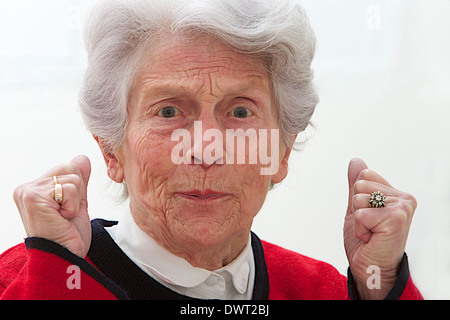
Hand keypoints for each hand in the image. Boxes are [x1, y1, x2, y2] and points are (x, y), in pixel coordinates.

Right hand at [13, 155, 91, 257]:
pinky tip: (61, 219)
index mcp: (34, 188)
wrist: (64, 259)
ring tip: (62, 218)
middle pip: (70, 168)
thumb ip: (78, 181)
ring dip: (75, 201)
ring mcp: (28, 191)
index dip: (76, 191)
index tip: (65, 211)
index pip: (68, 167)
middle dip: (77, 193)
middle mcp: (27, 187)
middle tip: (65, 215)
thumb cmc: (68, 237)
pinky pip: (70, 189)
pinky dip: (72, 206)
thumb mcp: (76, 204)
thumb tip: (82, 158)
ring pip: (72, 178)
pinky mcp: (34, 197)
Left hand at [344, 158, 416, 298]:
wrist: (371, 268)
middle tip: (369, 227)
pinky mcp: (396, 219)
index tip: (368, 217)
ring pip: (358, 198)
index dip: (357, 197)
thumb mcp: (357, 208)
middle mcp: (404, 198)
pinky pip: (360, 214)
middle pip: (360, 184)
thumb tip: (355, 160)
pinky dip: (360, 229)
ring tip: (371, 233)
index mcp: (396, 193)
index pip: (364, 175)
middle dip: (357, 208)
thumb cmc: (366, 242)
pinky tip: (372, 239)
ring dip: (358, 221)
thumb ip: (356, 185)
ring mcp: (402, 208)